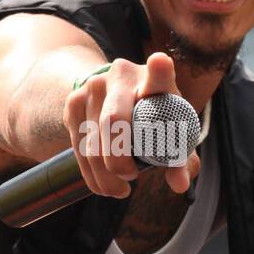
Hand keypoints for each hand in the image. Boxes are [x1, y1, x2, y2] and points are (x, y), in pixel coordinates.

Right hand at [62, 52, 201, 197]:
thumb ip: (180, 157)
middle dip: (119, 160)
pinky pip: (79, 147)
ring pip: (93, 142)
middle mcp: (121, 76)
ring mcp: (93, 87)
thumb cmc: (152, 115)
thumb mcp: (170, 129)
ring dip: (105, 175)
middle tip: (131, 178)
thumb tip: (180, 184)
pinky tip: (105, 186)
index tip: (160, 63)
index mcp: (154, 78)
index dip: (159, 70)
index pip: (158, 73)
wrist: (108, 89)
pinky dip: (92, 174)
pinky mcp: (73, 102)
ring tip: (121, 191)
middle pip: (113, 121)